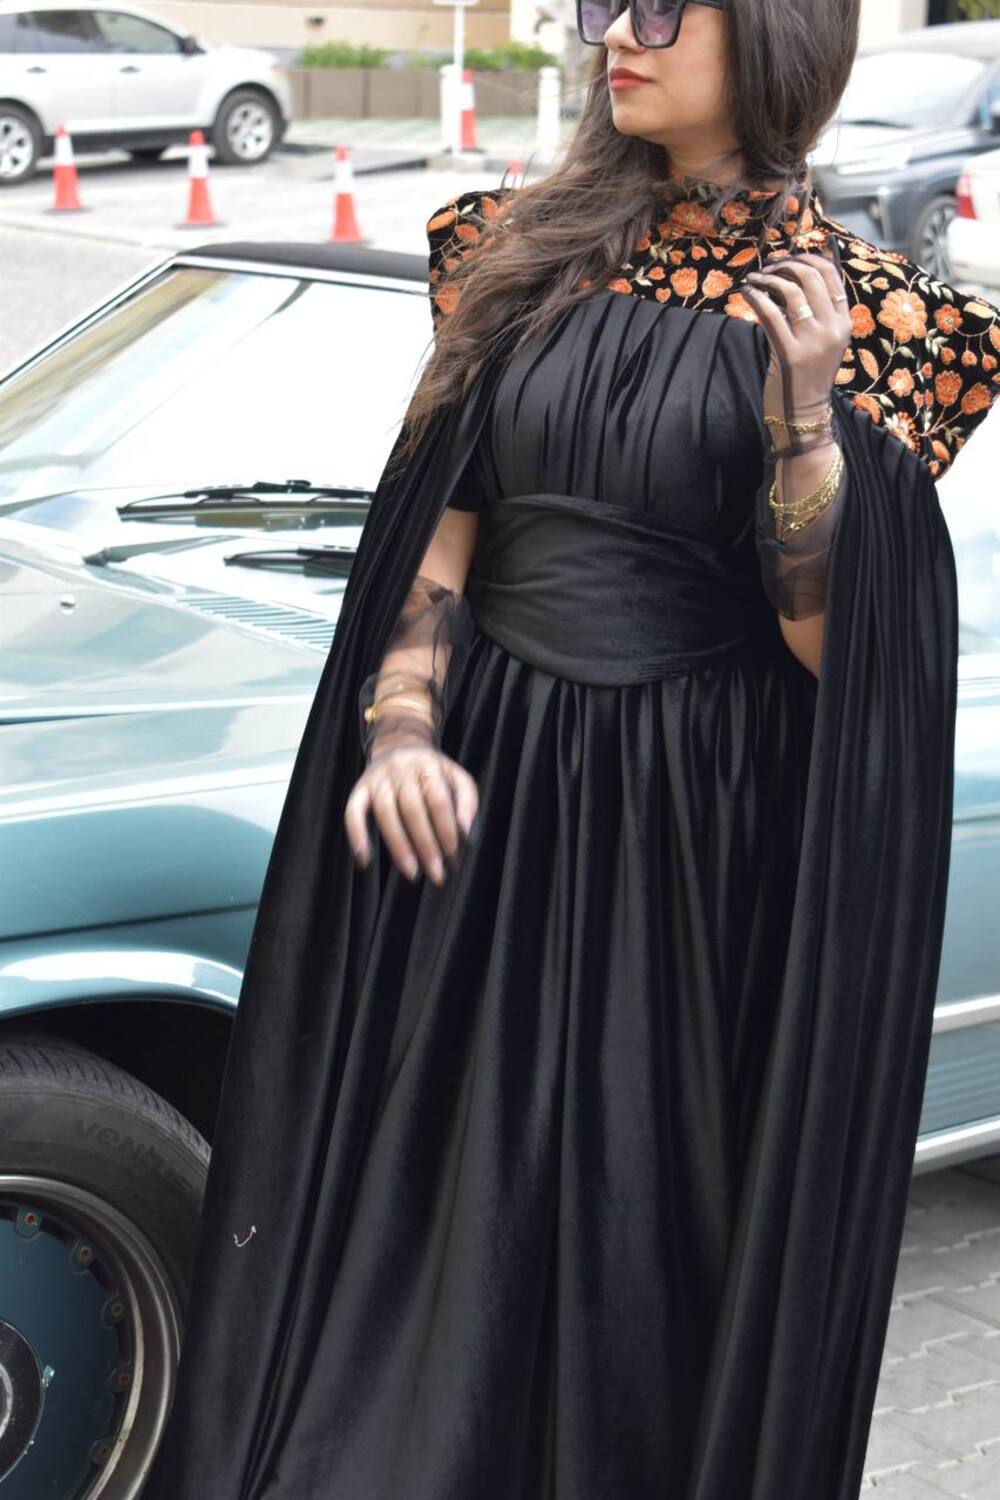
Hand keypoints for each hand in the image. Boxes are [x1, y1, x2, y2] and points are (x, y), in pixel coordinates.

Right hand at [344, 742, 478, 885]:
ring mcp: (378, 778)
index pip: (438, 800)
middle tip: (436, 872)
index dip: (446, 828)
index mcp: (428, 766)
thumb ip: (467, 799)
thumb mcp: (456, 775)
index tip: (452, 854)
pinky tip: (364, 858)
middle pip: (413, 809)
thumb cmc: (432, 769)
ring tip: (411, 871)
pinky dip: (356, 834)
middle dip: (426, 844)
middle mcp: (401, 769)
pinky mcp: (360, 788)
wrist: (398, 743)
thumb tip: (465, 831)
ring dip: (398, 845)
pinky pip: (353, 812)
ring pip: (385, 813)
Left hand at [742, 247, 851, 430]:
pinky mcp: (790, 353)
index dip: (808, 258)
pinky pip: (770, 313)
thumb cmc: (808, 376)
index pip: (831, 275)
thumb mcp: (823, 341)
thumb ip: (818, 311)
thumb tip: (802, 272)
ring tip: (754, 280)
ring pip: (791, 291)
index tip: (787, 259)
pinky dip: (756, 297)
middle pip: (812, 276)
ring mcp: (812, 341)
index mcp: (844, 322)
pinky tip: (747, 293)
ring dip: (768, 279)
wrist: (804, 413)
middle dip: (786, 265)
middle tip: (768, 268)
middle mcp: (832, 328)